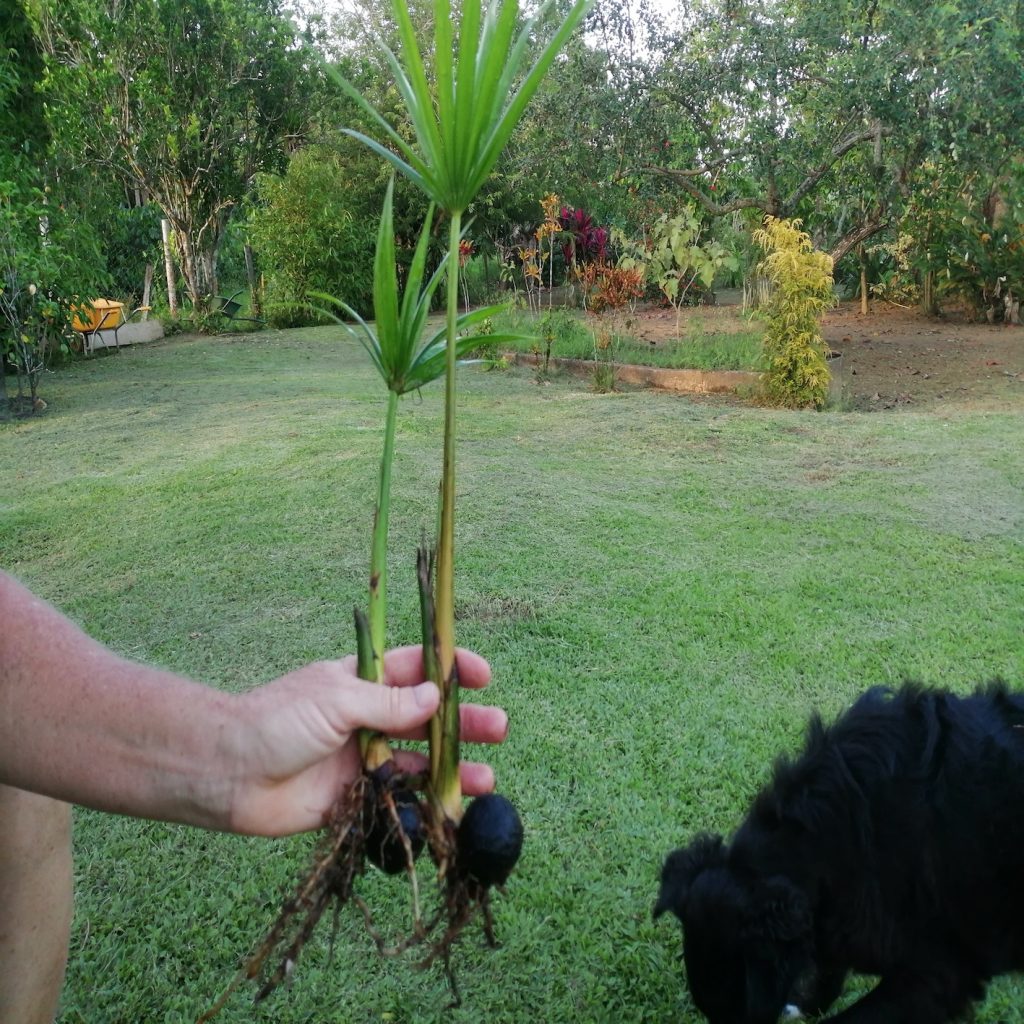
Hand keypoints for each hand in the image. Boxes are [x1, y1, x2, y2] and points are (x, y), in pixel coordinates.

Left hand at [226, 646, 506, 835]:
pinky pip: (397, 798)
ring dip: (452, 766)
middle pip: (426, 717)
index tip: (482, 675)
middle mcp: (366, 717)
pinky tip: (450, 809)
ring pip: (418, 760)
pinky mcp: (354, 797)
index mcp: (361, 682)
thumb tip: (437, 696)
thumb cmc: (276, 721)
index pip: (415, 669)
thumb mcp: (337, 700)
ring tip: (487, 777)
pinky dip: (424, 803)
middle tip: (498, 729)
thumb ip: (390, 702)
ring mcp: (362, 758)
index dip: (449, 669)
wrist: (227, 773)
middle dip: (463, 722)